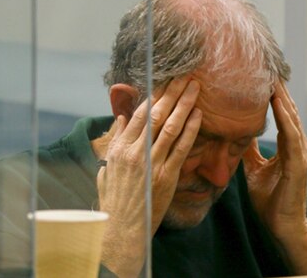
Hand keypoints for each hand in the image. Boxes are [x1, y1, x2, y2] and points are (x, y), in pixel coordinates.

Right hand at [97, 78, 202, 277]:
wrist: (121, 229)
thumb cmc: (113, 200)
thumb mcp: (107, 167)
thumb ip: (115, 141)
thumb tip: (121, 118)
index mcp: (119, 148)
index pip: (139, 114)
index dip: (154, 95)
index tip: (165, 80)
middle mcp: (135, 152)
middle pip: (157, 114)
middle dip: (172, 93)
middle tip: (185, 76)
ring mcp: (152, 163)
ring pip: (171, 127)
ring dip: (185, 105)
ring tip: (195, 88)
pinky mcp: (167, 176)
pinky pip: (181, 148)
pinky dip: (191, 130)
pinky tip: (199, 115)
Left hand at [243, 82, 306, 273]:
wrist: (281, 225)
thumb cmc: (271, 199)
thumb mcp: (255, 169)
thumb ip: (249, 150)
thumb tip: (236, 134)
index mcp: (288, 145)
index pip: (281, 113)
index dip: (273, 94)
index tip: (262, 75)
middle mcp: (297, 145)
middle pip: (288, 110)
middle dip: (279, 89)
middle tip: (268, 66)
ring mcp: (300, 152)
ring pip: (291, 117)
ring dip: (282, 97)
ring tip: (273, 77)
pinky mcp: (299, 163)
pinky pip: (291, 135)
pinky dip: (285, 117)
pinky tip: (277, 103)